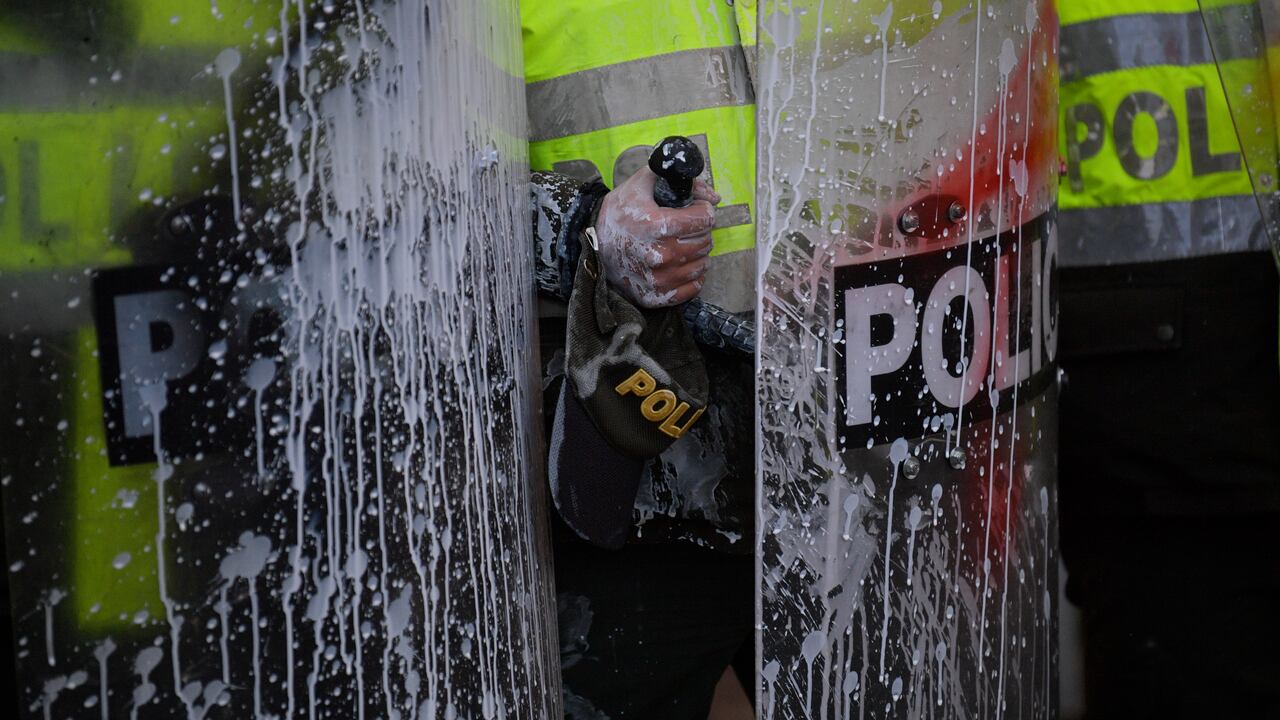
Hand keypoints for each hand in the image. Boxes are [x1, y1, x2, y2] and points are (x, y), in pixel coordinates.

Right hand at [594, 167, 719, 308]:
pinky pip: (692, 287)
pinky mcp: (655, 297)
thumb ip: (680, 179)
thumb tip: (714, 197)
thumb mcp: (643, 184)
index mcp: (655, 225)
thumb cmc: (620, 213)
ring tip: (682, 245)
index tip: (695, 209)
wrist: (593, 245)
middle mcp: (658, 255)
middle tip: (686, 228)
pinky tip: (680, 265)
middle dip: (700, 231)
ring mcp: (657, 279)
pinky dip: (692, 277)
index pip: (703, 219)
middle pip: (705, 241)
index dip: (703, 211)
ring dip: (698, 253)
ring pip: (702, 264)